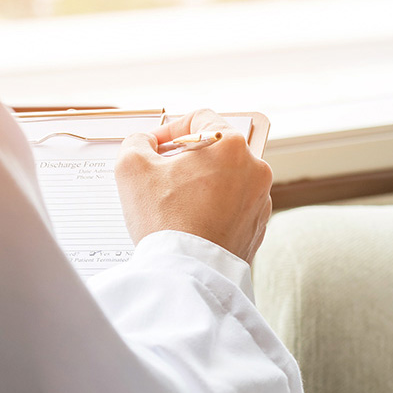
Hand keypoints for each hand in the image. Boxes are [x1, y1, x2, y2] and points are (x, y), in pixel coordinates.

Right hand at [115, 109, 272, 262]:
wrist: (188, 274)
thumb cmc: (164, 220)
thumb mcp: (131, 167)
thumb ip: (136, 142)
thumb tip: (145, 143)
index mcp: (231, 146)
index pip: (200, 118)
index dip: (170, 129)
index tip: (154, 148)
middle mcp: (255, 169)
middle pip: (215, 150)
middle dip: (186, 159)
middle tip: (161, 176)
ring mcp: (260, 200)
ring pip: (225, 179)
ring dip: (200, 185)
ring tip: (174, 205)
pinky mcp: (257, 227)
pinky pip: (232, 207)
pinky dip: (212, 209)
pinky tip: (190, 223)